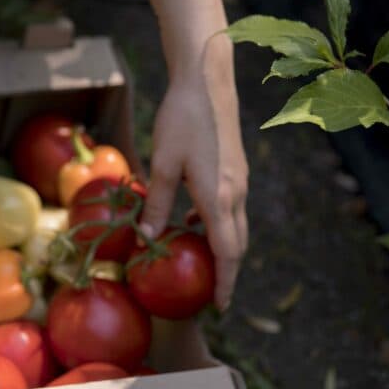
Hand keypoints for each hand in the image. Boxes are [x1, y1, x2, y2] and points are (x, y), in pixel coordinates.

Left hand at [141, 78, 247, 310]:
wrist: (207, 82)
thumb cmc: (181, 120)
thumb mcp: (163, 164)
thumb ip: (158, 204)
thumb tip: (148, 237)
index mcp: (219, 197)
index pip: (227, 253)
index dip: (224, 282)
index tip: (218, 306)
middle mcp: (235, 193)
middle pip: (236, 245)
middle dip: (225, 272)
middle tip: (209, 292)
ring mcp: (239, 181)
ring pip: (235, 227)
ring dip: (221, 249)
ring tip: (199, 263)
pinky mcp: (235, 170)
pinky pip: (230, 209)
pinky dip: (218, 226)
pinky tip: (194, 222)